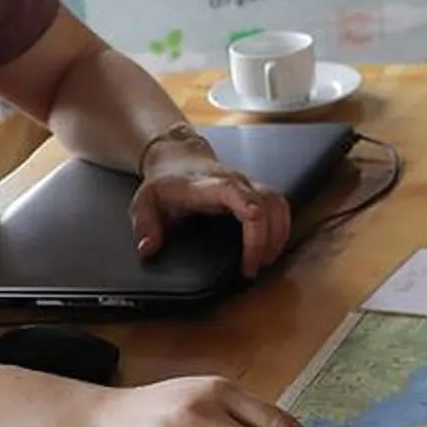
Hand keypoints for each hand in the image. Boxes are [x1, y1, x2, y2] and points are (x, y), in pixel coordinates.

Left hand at [130, 155, 290, 278]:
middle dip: (267, 241)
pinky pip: (279, 203)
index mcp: (209, 187)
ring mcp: (248, 183)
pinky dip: (282, 226)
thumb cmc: (165, 183)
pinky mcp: (255, 188)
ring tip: (266, 261)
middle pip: (267, 205)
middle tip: (254, 269)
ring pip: (278, 203)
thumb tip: (148, 250)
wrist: (177, 158)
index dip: (255, 227)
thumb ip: (144, 226)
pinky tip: (274, 245)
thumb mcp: (144, 202)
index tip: (251, 257)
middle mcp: (234, 182)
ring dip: (279, 234)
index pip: (242, 200)